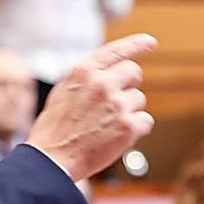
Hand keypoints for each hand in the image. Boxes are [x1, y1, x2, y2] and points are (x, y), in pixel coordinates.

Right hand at [26, 34, 156, 181]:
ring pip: (139, 99)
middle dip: (129, 85)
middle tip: (116, 102)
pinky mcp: (128, 126)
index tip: (150, 42)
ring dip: (129, 111)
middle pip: (134, 72)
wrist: (52, 160)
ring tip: (106, 125)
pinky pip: (146, 121)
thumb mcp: (63, 91)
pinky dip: (136, 129)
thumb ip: (87, 78)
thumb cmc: (55, 129)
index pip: (117, 50)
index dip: (137, 44)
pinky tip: (116, 137)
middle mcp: (102, 83)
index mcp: (84, 72)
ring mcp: (116, 104)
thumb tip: (109, 71)